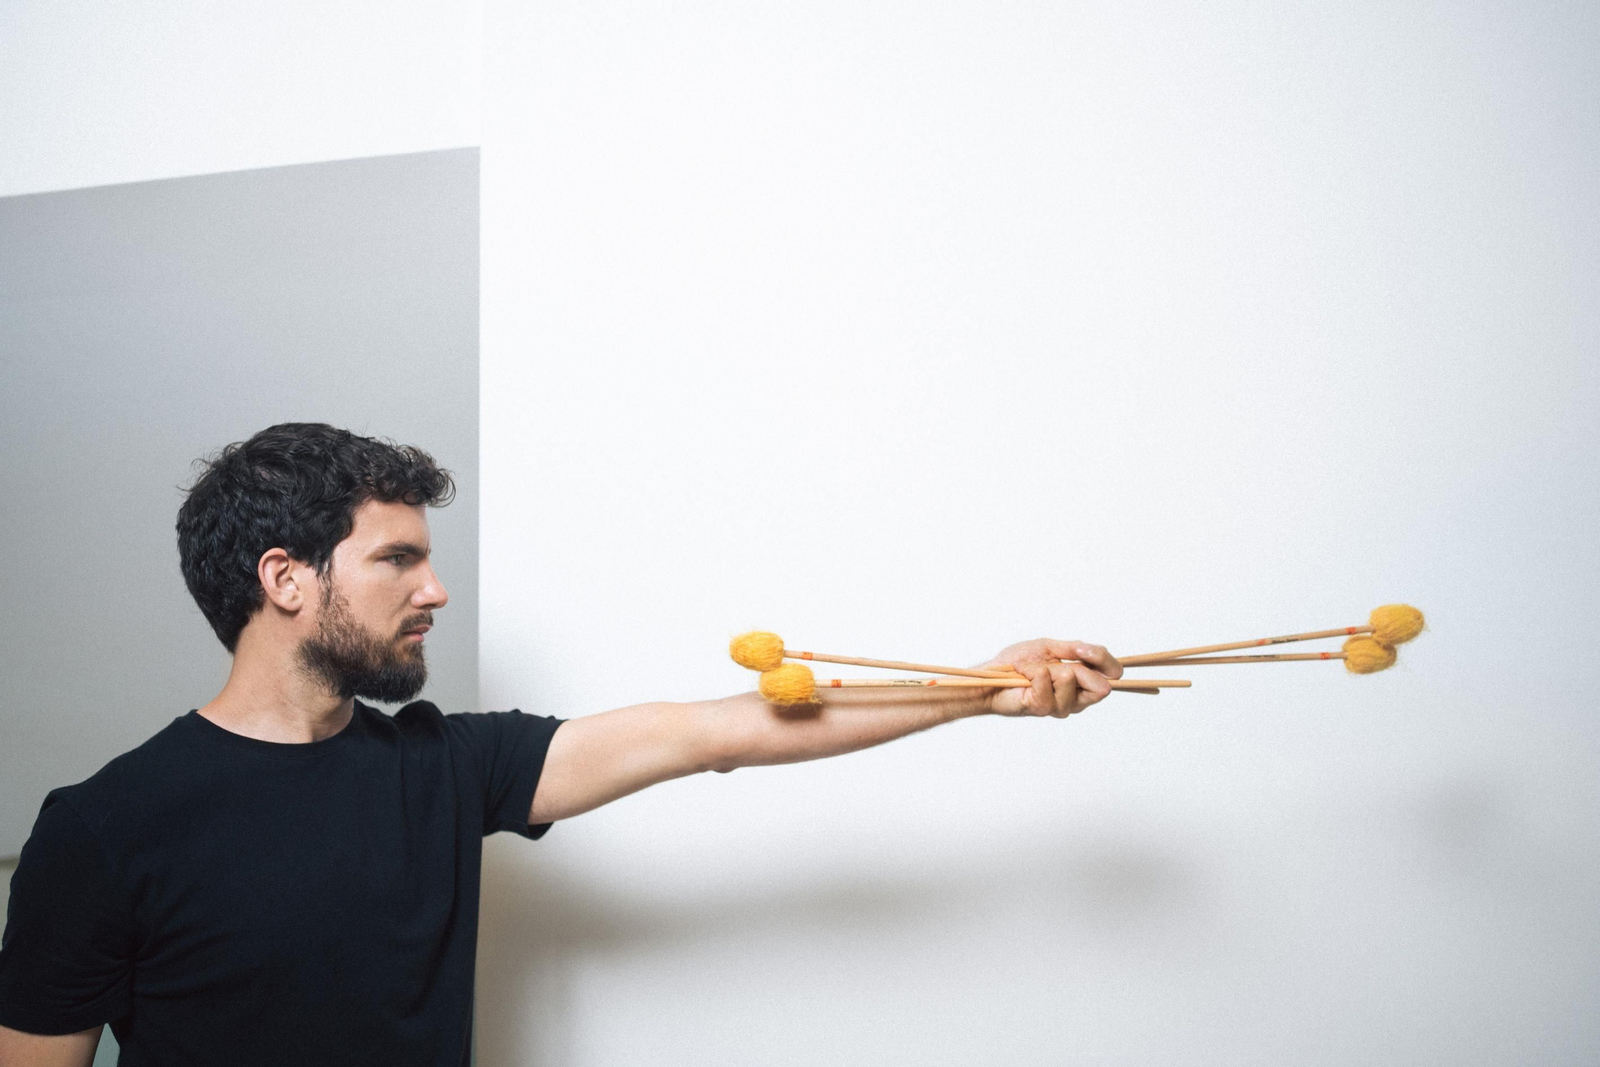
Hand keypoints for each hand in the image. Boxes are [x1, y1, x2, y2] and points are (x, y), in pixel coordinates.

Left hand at [976, 638, 1122, 717]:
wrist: (992, 677)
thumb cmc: (1019, 664)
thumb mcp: (1050, 648)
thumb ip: (1076, 649)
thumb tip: (1094, 652)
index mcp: (1082, 683)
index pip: (1111, 675)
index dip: (1107, 662)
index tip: (1085, 651)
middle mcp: (1076, 699)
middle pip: (1099, 685)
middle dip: (1077, 667)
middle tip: (1053, 663)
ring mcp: (1060, 706)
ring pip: (1070, 679)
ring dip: (1047, 667)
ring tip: (1031, 671)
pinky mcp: (1043, 707)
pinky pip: (1045, 680)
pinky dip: (1031, 671)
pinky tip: (1023, 675)